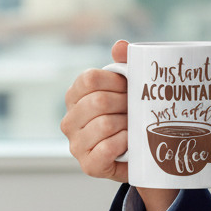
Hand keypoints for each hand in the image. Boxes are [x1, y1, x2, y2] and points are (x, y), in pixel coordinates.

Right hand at [61, 39, 128, 182]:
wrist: (142, 155)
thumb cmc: (131, 116)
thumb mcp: (128, 89)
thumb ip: (123, 64)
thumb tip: (119, 45)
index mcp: (74, 96)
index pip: (89, 78)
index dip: (115, 81)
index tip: (129, 87)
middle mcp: (69, 121)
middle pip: (98, 101)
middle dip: (125, 103)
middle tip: (136, 109)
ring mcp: (76, 144)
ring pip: (104, 124)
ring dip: (127, 124)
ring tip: (134, 126)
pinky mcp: (88, 165)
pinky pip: (108, 147)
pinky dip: (124, 142)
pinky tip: (129, 141)